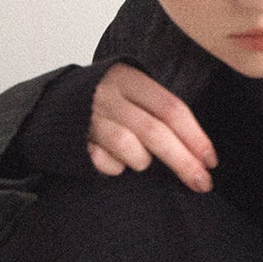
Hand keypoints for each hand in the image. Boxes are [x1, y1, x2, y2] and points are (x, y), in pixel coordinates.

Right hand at [86, 61, 217, 191]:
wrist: (52, 104)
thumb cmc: (106, 102)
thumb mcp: (132, 92)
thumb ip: (160, 112)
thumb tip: (200, 152)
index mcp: (129, 78)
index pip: (171, 109)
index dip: (195, 137)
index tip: (211, 161)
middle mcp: (109, 96)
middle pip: (155, 132)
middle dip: (183, 161)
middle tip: (201, 183)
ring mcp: (90, 119)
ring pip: (129, 148)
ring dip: (141, 161)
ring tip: (139, 160)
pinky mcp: (74, 141)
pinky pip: (104, 163)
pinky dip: (114, 168)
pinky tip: (113, 161)